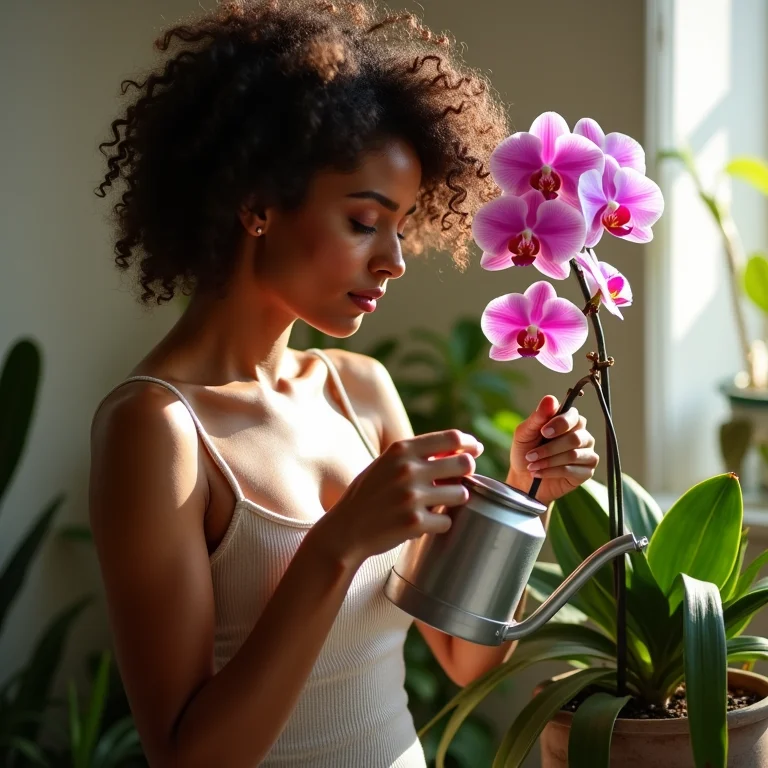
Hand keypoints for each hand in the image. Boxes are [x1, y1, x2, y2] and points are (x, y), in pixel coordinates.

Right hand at [312, 430, 483, 567]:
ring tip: (439, 503)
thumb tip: (459, 448)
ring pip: (461, 494)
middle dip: (467, 471)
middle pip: (464, 464)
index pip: (451, 438)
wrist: (345, 529)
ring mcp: (412, 497)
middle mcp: (407, 470)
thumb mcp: (386, 465)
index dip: (468, 443)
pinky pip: (446, 521)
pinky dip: (439, 523)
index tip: (474, 449)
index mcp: (401, 450)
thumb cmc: (369, 494)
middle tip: (460, 479)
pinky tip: (424, 522)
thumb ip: (417, 455)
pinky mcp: (415, 522)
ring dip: (455, 499)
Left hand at [507, 395, 598, 503]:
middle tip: (530, 455)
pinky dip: (552, 472)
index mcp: (569, 420)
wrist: (523, 477)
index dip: (559, 424)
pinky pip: (573, 470)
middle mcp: (582, 435)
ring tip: (532, 465)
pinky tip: (538, 473)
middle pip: (574, 438)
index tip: (543, 432)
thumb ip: (537, 417)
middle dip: (549, 448)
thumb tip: (550, 399)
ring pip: (573, 455)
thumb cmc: (525, 450)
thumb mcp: (525, 432)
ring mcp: (587, 453)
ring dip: (548, 461)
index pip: (572, 416)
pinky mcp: (586, 472)